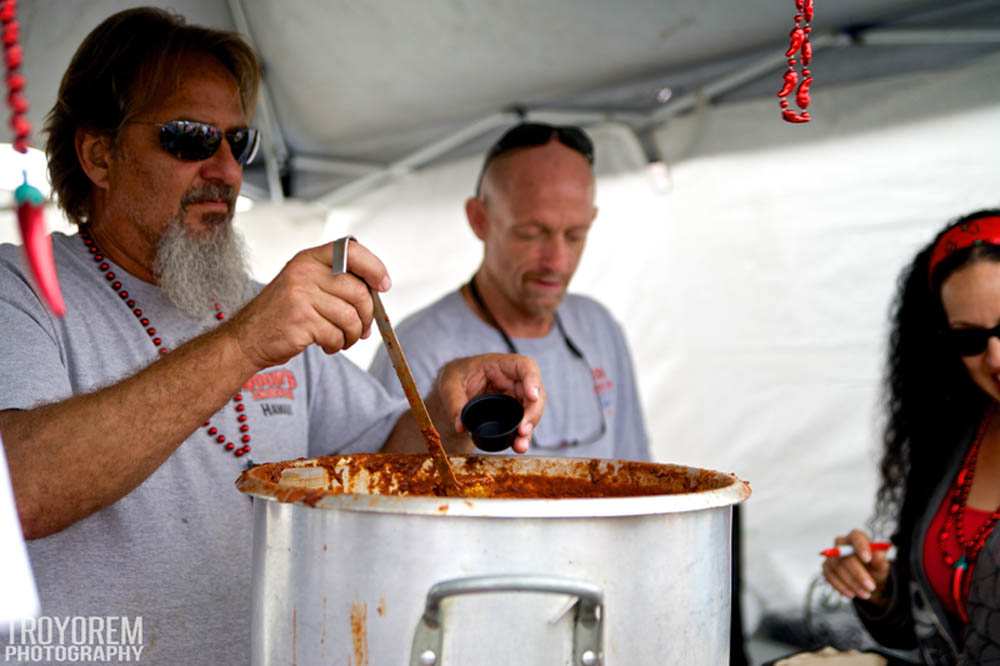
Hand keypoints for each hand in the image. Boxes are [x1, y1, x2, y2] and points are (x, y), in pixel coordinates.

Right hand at [226, 240, 390, 369]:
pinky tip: (326, 344)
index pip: (352, 251)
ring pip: (350, 317)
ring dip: (352, 335)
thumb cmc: (282, 313)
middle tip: (361, 329)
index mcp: (309, 259)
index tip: (383, 286)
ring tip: (342, 339)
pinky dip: (337, 345)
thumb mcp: (305, 285)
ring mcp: (301, 295)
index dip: (375, 268)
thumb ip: (337, 283)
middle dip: (366, 316)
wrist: (248, 338)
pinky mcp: (300, 320)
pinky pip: (336, 335)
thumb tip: (376, 295)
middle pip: (358, 292)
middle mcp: (304, 272)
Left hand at [431, 353, 544, 453]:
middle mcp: (513, 381)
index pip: (525, 366)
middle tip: (522, 430)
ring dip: (529, 428)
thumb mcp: (449, 385)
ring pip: (531, 411)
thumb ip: (454, 403)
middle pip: (535, 393)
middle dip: (532, 413)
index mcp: (500, 365)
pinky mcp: (512, 413)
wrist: (454, 389)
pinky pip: (522, 424)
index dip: (533, 380)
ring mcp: (515, 397)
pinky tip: (517, 446)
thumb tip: (461, 426)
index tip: (532, 397)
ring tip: (520, 445)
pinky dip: (521, 436)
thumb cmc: (455, 377)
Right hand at [822, 529, 890, 602]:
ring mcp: (831, 556)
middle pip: (845, 556)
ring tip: (866, 594)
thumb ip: (880, 560)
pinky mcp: (826, 568)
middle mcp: (841, 544)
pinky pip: (830, 577)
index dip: (860, 546)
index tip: (867, 559)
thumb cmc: (875, 568)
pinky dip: (841, 587)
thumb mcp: (882, 565)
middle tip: (871, 587)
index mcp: (856, 538)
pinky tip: (852, 594)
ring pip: (837, 568)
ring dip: (852, 583)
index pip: (856, 537)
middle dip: (858, 573)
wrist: (867, 579)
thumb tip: (878, 555)